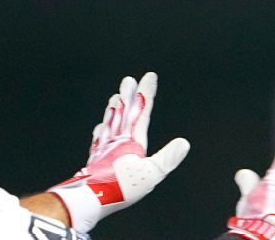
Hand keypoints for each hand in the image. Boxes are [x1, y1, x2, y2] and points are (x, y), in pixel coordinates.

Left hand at [48, 72, 189, 231]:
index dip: (146, 94)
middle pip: (124, 113)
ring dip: (114, 109)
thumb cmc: (121, 186)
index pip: (142, 112)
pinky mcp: (95, 160)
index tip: (149, 77)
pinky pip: (99, 139)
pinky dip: (102, 130)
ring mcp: (104, 148)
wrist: (90, 196)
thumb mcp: (151, 173)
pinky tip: (100, 128)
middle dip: (128, 96)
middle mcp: (117, 140)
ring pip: (110, 123)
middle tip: (128, 80)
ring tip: (115, 97)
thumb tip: (184, 143)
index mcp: (132, 141)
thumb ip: (167, 158)